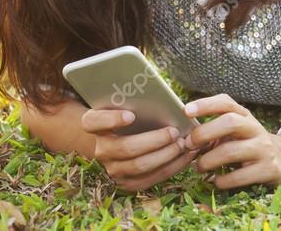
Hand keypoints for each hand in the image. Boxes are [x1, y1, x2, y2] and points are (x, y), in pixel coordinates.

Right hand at [81, 108, 200, 191]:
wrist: (119, 138)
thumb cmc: (129, 113)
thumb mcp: (126, 103)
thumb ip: (135, 99)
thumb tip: (159, 97)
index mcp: (94, 125)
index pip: (94, 122)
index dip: (111, 119)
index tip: (131, 115)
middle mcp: (100, 150)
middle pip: (126, 148)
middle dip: (154, 140)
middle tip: (174, 131)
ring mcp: (112, 169)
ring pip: (140, 166)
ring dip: (166, 155)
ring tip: (183, 143)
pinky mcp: (127, 183)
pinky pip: (151, 179)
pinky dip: (172, 167)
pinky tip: (186, 155)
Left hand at [184, 93, 280, 188]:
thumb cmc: (248, 143)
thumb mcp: (236, 130)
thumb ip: (213, 129)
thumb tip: (183, 138)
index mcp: (244, 116)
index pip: (226, 103)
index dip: (206, 104)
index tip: (186, 111)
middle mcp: (255, 128)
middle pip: (230, 122)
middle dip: (205, 132)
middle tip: (189, 144)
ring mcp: (263, 148)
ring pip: (231, 151)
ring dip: (208, 161)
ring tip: (199, 167)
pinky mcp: (268, 169)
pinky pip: (240, 176)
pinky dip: (222, 181)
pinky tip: (216, 181)